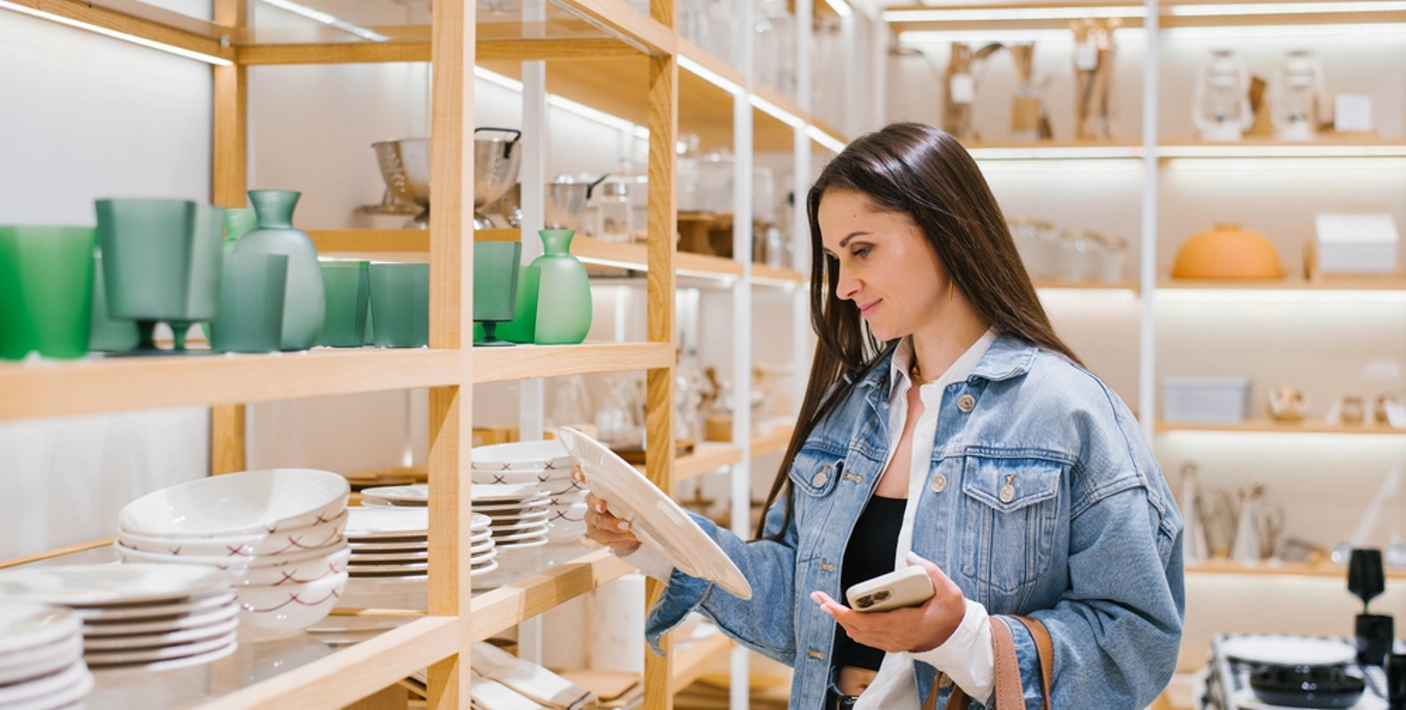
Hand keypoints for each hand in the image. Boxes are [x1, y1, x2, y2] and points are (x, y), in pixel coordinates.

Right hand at [575, 466, 640, 552]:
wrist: (639, 527)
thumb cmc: (636, 505)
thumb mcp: (640, 492)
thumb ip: (638, 487)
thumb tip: (646, 486)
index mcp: (601, 485)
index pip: (584, 474)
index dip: (578, 473)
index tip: (581, 476)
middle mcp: (593, 500)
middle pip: (590, 500)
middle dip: (596, 504)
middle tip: (604, 507)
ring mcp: (593, 517)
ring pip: (595, 520)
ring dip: (610, 524)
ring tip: (627, 527)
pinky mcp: (597, 533)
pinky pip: (601, 536)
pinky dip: (616, 538)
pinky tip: (628, 537)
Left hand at [810, 552, 966, 653]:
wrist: (958, 638)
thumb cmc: (952, 616)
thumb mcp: (949, 591)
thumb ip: (931, 571)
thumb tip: (910, 557)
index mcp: (904, 623)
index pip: (866, 622)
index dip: (844, 614)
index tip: (828, 604)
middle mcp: (894, 636)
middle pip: (855, 628)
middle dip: (835, 613)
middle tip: (819, 597)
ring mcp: (892, 642)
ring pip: (858, 634)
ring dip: (842, 619)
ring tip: (828, 603)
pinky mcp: (892, 643)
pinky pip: (866, 636)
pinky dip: (853, 625)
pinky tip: (846, 612)